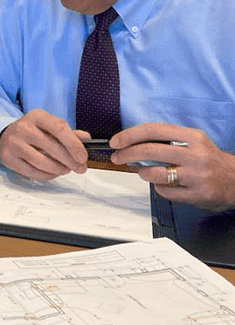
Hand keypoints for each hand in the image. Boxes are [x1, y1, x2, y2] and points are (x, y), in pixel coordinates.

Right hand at [0, 109, 88, 179]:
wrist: (5, 135)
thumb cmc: (31, 130)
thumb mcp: (48, 125)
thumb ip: (67, 132)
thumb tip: (86, 138)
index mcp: (36, 117)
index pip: (58, 128)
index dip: (73, 144)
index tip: (83, 157)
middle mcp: (23, 128)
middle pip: (51, 147)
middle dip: (70, 161)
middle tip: (80, 168)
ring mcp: (14, 144)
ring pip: (41, 162)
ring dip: (59, 169)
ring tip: (66, 170)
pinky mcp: (9, 158)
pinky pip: (32, 172)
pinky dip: (47, 175)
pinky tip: (54, 173)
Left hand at [110, 123, 234, 211]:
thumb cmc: (208, 159)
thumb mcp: (193, 141)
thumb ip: (167, 139)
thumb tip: (132, 142)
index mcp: (192, 137)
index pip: (154, 130)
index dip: (130, 135)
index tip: (116, 141)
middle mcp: (195, 155)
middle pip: (150, 150)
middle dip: (127, 154)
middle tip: (117, 157)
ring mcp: (196, 176)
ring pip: (155, 173)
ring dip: (142, 173)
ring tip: (143, 171)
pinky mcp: (197, 194)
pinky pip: (165, 192)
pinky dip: (158, 188)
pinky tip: (163, 184)